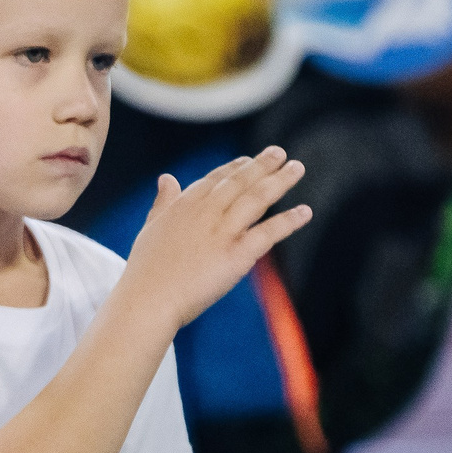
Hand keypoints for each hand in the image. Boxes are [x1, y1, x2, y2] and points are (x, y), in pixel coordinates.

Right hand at [121, 145, 312, 331]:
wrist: (148, 299)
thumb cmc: (146, 271)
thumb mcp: (151, 228)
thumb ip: (163, 202)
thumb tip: (166, 178)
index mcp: (184, 206)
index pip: (215, 179)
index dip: (235, 168)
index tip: (249, 159)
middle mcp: (206, 212)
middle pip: (240, 182)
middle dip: (262, 165)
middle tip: (280, 153)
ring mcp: (222, 232)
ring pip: (257, 198)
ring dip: (280, 181)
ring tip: (297, 167)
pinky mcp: (237, 255)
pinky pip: (268, 232)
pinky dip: (288, 221)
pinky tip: (305, 212)